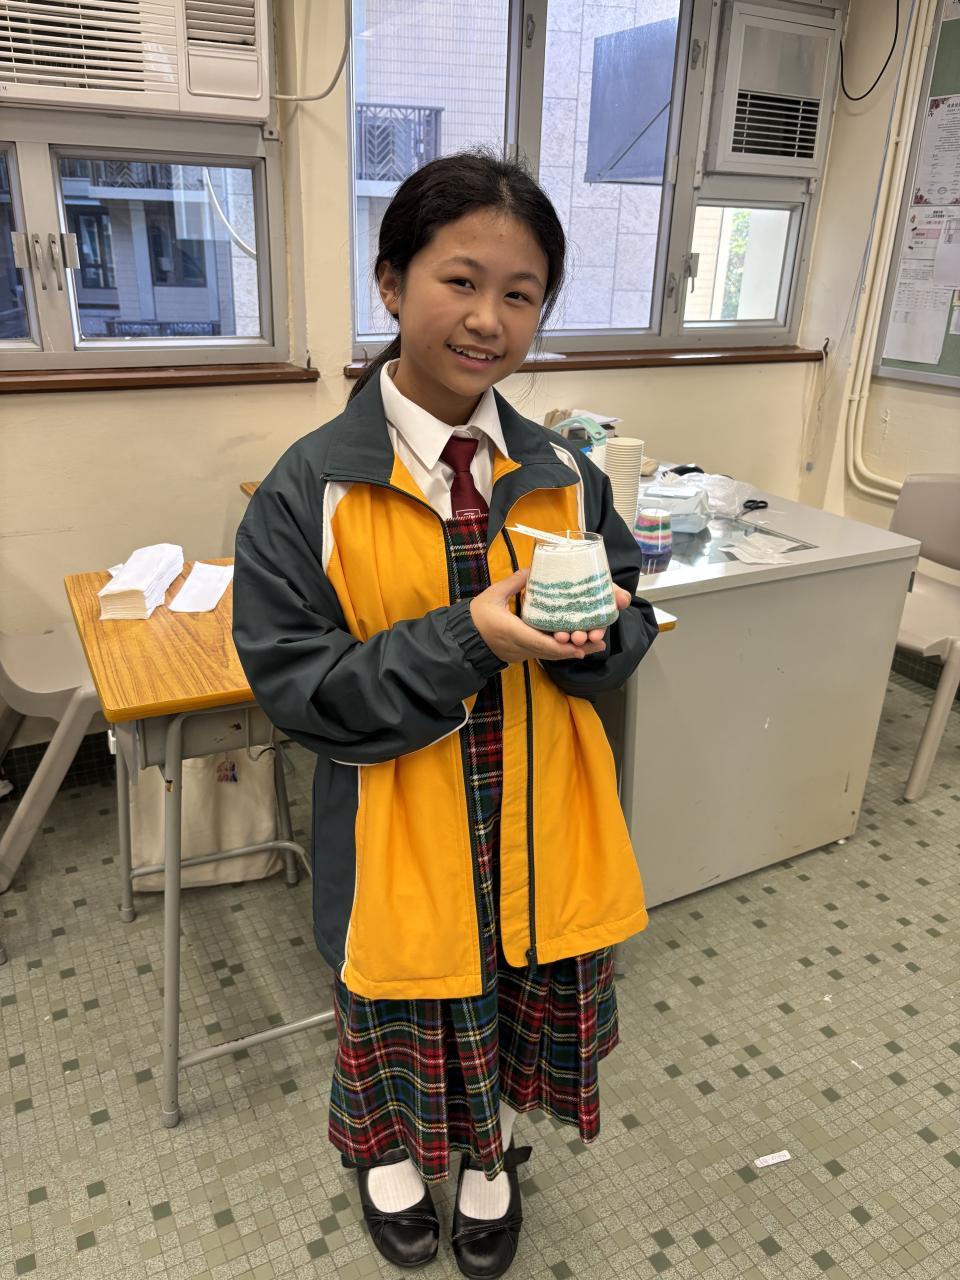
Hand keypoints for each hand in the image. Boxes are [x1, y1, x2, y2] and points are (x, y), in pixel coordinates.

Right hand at [470, 572, 629, 663]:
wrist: (464, 639)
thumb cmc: (477, 617)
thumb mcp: (493, 595)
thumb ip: (513, 583)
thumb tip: (532, 569)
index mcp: (514, 633)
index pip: (541, 643)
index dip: (562, 646)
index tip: (579, 644)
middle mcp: (522, 647)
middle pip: (554, 652)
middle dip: (577, 648)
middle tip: (599, 641)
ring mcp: (524, 652)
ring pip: (552, 654)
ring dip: (573, 650)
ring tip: (595, 643)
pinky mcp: (524, 652)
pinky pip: (546, 652)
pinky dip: (562, 649)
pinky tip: (576, 643)